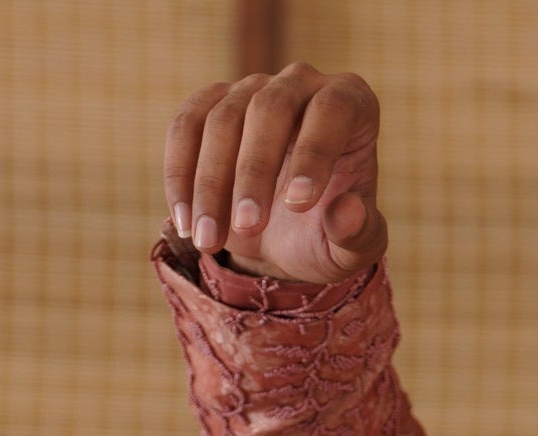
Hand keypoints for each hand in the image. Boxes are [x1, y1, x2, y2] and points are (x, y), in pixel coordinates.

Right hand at [164, 64, 385, 285]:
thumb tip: (348, 212)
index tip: (297, 205)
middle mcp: (300, 84)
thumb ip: (357, 234)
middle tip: (247, 227)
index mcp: (350, 104)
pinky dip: (180, 174)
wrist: (289, 234)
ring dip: (211, 184)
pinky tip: (185, 222)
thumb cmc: (330, 232)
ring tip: (208, 241)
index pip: (333, 110)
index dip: (314, 153)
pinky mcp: (211, 104)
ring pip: (222, 119)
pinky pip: (186, 127)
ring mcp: (252, 88)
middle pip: (270, 108)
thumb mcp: (353, 248)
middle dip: (254, 171)